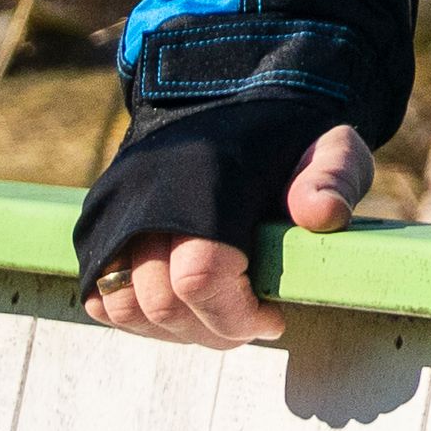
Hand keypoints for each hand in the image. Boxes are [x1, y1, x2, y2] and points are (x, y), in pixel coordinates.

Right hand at [80, 122, 366, 346]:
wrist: (222, 100)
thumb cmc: (286, 138)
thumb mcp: (331, 148)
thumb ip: (336, 177)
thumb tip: (322, 215)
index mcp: (206, 178)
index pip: (200, 276)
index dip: (236, 315)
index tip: (272, 319)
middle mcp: (145, 193)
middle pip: (163, 302)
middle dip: (213, 330)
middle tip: (250, 325)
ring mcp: (110, 208)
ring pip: (125, 306)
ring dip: (176, 330)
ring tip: (219, 318)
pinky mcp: (93, 223)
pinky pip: (99, 295)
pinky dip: (138, 316)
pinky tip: (183, 307)